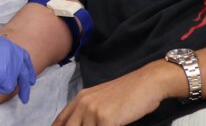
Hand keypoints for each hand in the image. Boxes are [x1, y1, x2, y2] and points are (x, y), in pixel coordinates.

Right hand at [0, 30, 35, 100]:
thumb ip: (0, 53)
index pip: (24, 58)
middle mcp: (15, 56)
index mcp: (11, 46)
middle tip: (24, 98)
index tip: (29, 79)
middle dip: (25, 88)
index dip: (27, 69)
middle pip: (25, 74)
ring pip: (11, 84)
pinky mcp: (9, 78)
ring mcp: (13, 67)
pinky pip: (2, 89)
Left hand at [53, 61, 179, 125]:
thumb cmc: (129, 94)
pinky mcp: (105, 120)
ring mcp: (92, 112)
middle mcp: (82, 104)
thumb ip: (89, 113)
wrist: (146, 84)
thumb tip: (83, 123)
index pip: (60, 121)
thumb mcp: (102, 100)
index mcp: (80, 99)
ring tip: (107, 125)